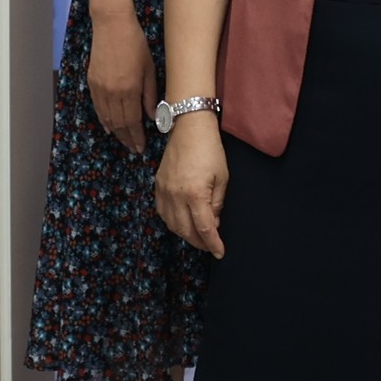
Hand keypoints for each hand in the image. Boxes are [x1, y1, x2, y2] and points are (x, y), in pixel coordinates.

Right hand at [87, 13, 158, 150]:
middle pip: (119, 123)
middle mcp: (112, 92)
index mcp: (129, 90)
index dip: (136, 137)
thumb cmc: (136, 44)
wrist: (112, 26)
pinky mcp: (92, 82)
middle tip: (133, 149)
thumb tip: (153, 117)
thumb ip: (151, 95)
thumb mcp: (150, 69)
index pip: (132, 122)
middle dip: (126, 138)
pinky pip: (97, 107)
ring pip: (106, 117)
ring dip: (115, 132)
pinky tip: (108, 126)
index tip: (140, 148)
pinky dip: (103, 119)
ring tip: (123, 141)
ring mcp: (100, 88)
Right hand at [153, 114, 228, 258]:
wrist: (189, 127)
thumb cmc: (210, 150)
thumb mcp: (222, 178)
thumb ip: (218, 203)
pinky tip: (182, 222)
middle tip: (210, 246)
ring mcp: (164, 191)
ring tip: (198, 236)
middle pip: (186, 231)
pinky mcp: (158, 185)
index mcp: (195, 194)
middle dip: (199, 243)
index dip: (213, 244)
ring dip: (185, 234)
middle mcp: (176, 195)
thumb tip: (214, 222)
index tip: (220, 253)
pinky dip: (172, 222)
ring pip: (172, 224)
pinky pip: (162, 212)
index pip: (205, 229)